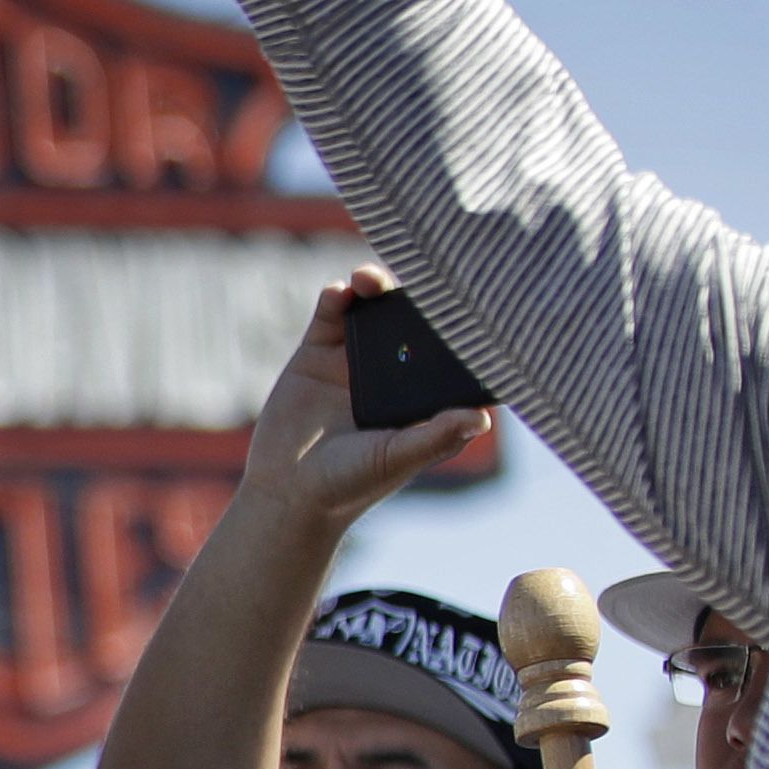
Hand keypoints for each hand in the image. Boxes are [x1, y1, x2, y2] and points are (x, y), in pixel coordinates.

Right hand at [225, 270, 492, 538]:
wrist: (286, 491)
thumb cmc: (350, 484)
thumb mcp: (397, 458)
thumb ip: (436, 437)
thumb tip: (481, 418)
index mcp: (421, 393)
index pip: (449, 349)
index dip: (459, 324)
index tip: (471, 301)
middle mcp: (393, 371)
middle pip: (413, 319)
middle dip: (417, 295)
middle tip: (420, 277)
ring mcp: (354, 359)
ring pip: (373, 311)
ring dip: (376, 288)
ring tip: (369, 279)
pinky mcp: (317, 354)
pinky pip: (331, 316)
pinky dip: (337, 298)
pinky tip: (341, 291)